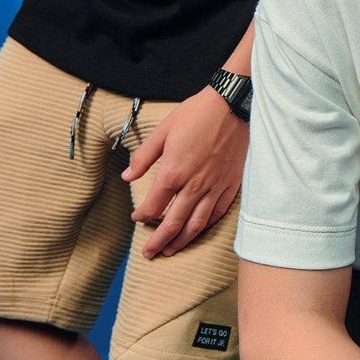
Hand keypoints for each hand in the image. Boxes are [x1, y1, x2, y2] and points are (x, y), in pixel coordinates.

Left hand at [124, 86, 247, 257]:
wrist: (232, 105)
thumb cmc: (196, 114)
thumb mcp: (163, 130)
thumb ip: (143, 157)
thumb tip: (127, 176)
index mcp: (173, 171)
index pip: (153, 206)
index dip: (142, 216)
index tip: (137, 219)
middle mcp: (194, 185)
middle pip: (173, 224)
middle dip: (158, 242)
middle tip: (149, 253)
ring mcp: (215, 187)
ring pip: (196, 225)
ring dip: (181, 241)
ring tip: (171, 251)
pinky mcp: (231, 185)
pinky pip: (217, 213)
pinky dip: (205, 227)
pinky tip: (197, 232)